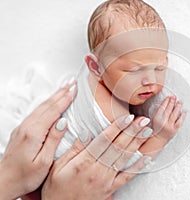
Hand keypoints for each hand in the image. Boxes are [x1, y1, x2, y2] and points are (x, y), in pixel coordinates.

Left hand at [0, 80, 76, 199]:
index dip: (65, 99)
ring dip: (54, 96)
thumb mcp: (44, 162)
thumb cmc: (23, 177)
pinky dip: (47, 104)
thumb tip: (63, 122)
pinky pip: (36, 112)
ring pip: (41, 107)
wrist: (3, 183)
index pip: (53, 111)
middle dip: (61, 92)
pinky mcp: (21, 131)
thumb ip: (54, 140)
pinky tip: (51, 103)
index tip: (75, 90)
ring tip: (64, 88)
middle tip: (72, 82)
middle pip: (47, 105)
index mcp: (33, 133)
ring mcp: (22, 128)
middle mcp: (26, 127)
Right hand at [42, 115, 152, 199]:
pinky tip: (148, 158)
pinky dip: (138, 167)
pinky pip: (127, 177)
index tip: (128, 117)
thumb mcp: (56, 168)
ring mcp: (106, 180)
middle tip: (144, 119)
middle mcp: (97, 170)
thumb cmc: (56, 188)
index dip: (117, 127)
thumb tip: (85, 132)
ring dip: (137, 144)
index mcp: (83, 162)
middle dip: (132, 131)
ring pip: (124, 158)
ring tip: (147, 131)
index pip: (104, 140)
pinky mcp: (111, 189)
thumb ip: (73, 150)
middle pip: (117, 147)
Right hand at [139, 96, 185, 157]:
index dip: (166, 101)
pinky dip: (182, 116)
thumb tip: (163, 103)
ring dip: (177, 107)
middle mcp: (162, 122)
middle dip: (172, 102)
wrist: (158, 140)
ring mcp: (169, 126)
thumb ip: (158, 112)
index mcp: (156, 119)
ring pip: (174, 114)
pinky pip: (179, 121)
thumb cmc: (156, 129)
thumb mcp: (153, 119)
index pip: (162, 108)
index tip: (168, 97)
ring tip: (180, 102)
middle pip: (168, 110)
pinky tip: (184, 111)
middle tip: (174, 97)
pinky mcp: (174, 130)